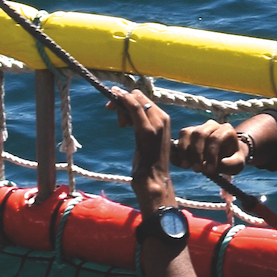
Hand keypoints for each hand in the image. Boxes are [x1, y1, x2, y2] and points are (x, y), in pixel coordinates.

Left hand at [109, 87, 174, 205]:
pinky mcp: (147, 131)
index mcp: (163, 118)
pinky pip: (134, 107)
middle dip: (123, 100)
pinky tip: (113, 104)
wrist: (154, 180)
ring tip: (122, 125)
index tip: (114, 105)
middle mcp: (162, 117)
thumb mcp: (145, 137)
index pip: (143, 98)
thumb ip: (139, 123)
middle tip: (116, 117)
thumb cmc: (148, 161)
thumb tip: (124, 111)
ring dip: (121, 106)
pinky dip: (122, 101)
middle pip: (138, 96)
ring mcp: (156, 124)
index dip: (127, 98)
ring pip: (135, 99)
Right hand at [175, 120, 249, 176]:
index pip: (216, 138)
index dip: (211, 154)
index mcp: (226, 130)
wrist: (225, 155)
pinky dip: (178, 150)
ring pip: (187, 133)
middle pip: (200, 134)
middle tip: (197, 169)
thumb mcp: (237, 164)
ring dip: (185, 151)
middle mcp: (212, 125)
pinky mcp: (189, 133)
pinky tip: (180, 163)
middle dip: (197, 153)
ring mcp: (199, 127)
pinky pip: (180, 137)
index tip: (209, 170)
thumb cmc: (232, 159)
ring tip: (187, 166)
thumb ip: (231, 165)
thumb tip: (218, 164)